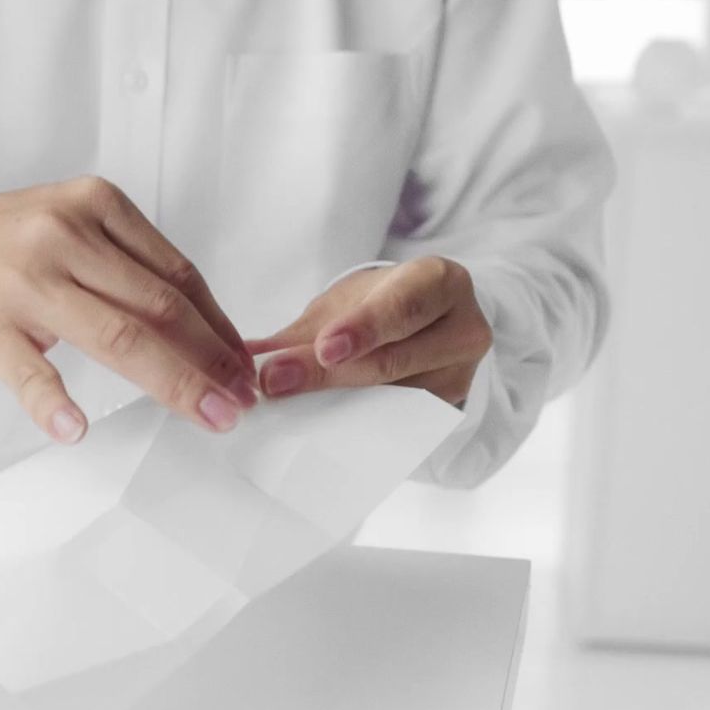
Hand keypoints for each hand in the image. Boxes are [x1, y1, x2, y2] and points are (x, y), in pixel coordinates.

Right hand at [0, 176, 256, 443]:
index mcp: (95, 206)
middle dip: (211, 360)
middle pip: (158, 308)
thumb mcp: (74, 225)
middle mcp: (63, 238)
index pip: (177, 274)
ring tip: (207, 414)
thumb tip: (207, 326)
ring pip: (118, 338)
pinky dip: (56, 404)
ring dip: (174, 383)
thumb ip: (132, 264)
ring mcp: (26, 285)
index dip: (219, 325)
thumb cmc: (7, 247)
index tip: (243, 362)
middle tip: (240, 398)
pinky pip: (32, 374)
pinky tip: (78, 428)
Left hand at [248, 257, 491, 406]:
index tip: (323, 348)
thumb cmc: (380, 304)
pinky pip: (399, 425)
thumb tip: (245, 358)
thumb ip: (303, 331)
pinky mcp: (450, 410)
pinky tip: (320, 427)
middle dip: (329, 374)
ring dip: (337, 406)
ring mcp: (461, 375)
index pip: (404, 306)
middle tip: (276, 382)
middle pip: (393, 360)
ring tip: (288, 404)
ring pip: (394, 399)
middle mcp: (464, 328)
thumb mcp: (345, 304)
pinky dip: (356, 425)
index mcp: (440, 282)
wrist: (425, 322)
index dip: (364, 328)